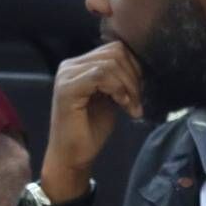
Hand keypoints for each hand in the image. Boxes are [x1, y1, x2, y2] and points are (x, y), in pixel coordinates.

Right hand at [41, 41, 143, 202]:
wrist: (72, 157)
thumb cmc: (90, 131)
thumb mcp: (110, 98)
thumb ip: (118, 79)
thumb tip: (139, 65)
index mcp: (79, 65)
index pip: (115, 48)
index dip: (134, 67)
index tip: (139, 92)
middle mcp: (70, 65)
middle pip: (115, 52)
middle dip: (134, 77)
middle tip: (137, 102)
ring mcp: (66, 76)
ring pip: (110, 63)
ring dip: (128, 85)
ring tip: (131, 106)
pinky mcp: (67, 89)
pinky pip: (100, 76)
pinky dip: (118, 89)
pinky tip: (122, 105)